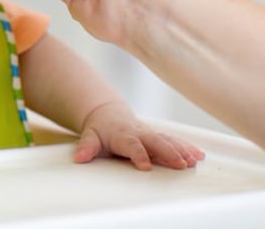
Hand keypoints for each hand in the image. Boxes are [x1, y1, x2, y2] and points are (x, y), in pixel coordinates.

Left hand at [74, 102, 204, 169]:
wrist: (107, 114)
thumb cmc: (99, 129)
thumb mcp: (89, 137)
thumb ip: (86, 147)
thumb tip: (79, 158)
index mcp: (122, 134)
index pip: (131, 145)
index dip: (138, 154)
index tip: (145, 166)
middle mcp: (139, 132)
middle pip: (155, 141)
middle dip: (168, 152)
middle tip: (181, 164)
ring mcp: (150, 133)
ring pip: (168, 140)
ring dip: (182, 150)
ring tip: (194, 160)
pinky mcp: (158, 136)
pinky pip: (174, 140)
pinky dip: (187, 147)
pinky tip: (199, 155)